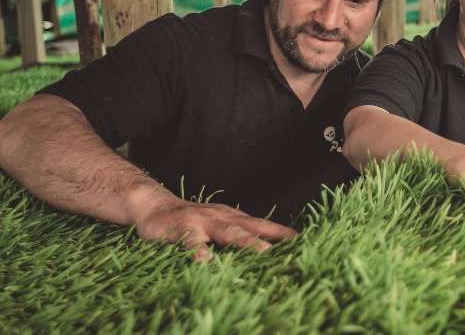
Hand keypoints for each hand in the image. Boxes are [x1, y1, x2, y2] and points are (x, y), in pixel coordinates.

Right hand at [133, 198, 296, 261]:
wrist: (154, 206)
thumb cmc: (193, 222)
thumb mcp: (219, 226)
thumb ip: (239, 236)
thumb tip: (266, 252)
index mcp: (234, 218)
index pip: (263, 225)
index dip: (283, 233)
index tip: (306, 242)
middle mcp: (222, 218)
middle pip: (251, 228)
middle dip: (273, 239)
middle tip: (292, 249)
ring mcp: (202, 222)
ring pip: (227, 232)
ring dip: (246, 242)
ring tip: (262, 252)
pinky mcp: (180, 229)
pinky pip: (191, 241)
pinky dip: (198, 251)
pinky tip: (204, 261)